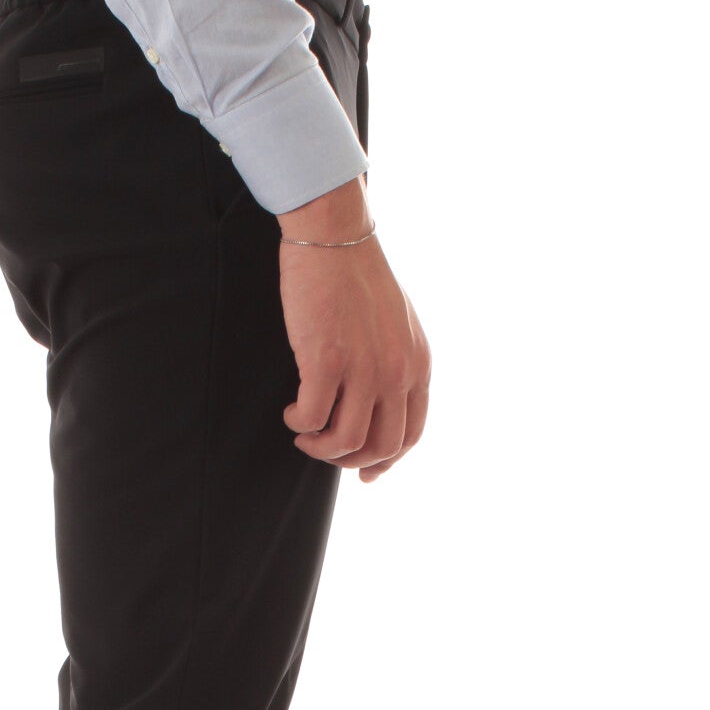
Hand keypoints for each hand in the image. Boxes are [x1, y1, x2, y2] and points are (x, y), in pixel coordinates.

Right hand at [275, 176, 430, 481]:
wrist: (334, 236)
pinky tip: (291, 410)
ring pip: (346, 442)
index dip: (385, 462)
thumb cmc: (356, 278)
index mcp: (417, 365)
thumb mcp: (395, 326)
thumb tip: (376, 405)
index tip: (363, 473)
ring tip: (303, 433)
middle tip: (323, 450)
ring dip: (320, 448)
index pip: (410, 434)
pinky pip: (313, 417)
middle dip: (349, 461)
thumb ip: (394, 365)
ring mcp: (364, 368)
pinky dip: (300, 423)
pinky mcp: (327, 360)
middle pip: (381, 448)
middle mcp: (397, 371)